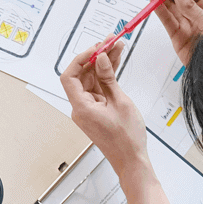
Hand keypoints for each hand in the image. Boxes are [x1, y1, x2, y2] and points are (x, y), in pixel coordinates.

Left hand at [60, 40, 148, 177]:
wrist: (132, 161)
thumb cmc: (127, 139)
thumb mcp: (120, 102)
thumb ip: (108, 78)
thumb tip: (100, 59)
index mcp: (81, 107)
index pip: (70, 76)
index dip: (80, 59)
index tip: (96, 48)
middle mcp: (80, 107)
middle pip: (82, 75)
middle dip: (96, 57)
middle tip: (110, 42)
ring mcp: (88, 109)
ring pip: (92, 80)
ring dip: (103, 64)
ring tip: (117, 47)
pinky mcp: (96, 110)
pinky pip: (98, 89)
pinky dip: (106, 77)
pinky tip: (116, 62)